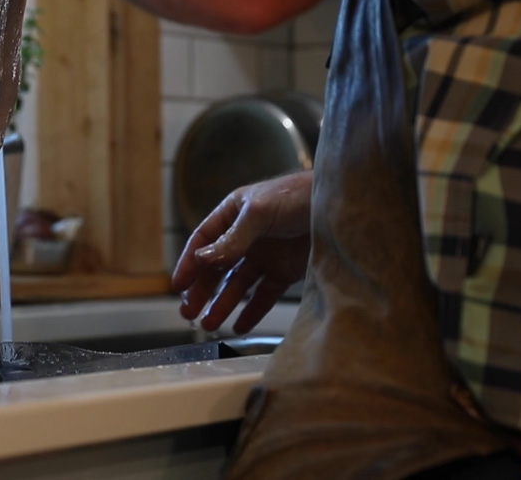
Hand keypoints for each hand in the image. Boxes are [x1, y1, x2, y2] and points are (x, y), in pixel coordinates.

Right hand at [172, 172, 311, 333]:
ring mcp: (266, 254)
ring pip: (238, 284)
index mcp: (234, 214)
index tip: (178, 286)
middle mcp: (246, 236)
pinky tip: (240, 325)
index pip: (204, 241)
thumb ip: (232, 238)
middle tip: (188, 313)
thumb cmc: (298, 195)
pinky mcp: (286, 270)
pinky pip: (264, 294)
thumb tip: (203, 259)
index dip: (190, 263)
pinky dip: (253, 310)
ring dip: (222, 303)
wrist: (342, 205)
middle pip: (217, 268)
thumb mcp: (260, 212)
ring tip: (209, 324)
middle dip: (202, 290)